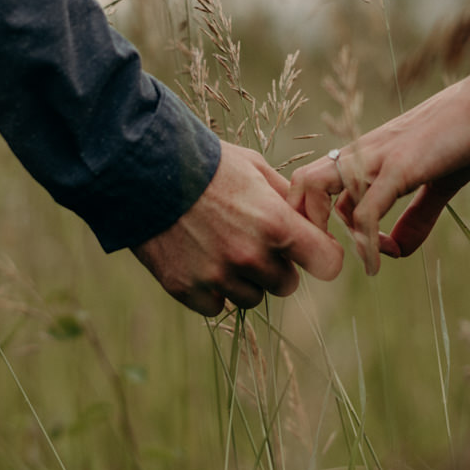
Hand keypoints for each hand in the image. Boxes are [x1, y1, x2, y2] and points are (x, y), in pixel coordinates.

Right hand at [130, 141, 344, 314]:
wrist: (143, 172)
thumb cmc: (205, 164)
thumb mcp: (254, 168)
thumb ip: (286, 197)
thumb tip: (311, 217)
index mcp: (275, 224)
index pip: (326, 264)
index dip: (322, 257)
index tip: (312, 251)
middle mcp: (250, 257)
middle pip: (286, 284)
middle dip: (276, 265)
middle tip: (252, 240)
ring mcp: (217, 277)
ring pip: (252, 298)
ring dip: (243, 279)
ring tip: (220, 246)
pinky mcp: (187, 290)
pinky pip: (216, 305)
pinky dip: (211, 289)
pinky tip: (198, 259)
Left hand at [288, 18, 469, 271]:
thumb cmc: (464, 135)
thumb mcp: (436, 183)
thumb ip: (415, 217)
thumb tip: (395, 251)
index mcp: (365, 154)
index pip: (316, 185)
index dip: (320, 220)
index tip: (347, 248)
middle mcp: (361, 153)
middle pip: (301, 182)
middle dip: (301, 223)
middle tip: (326, 257)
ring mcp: (377, 158)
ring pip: (316, 187)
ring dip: (319, 229)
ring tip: (342, 261)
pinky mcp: (400, 166)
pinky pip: (368, 210)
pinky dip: (366, 243)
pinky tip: (376, 264)